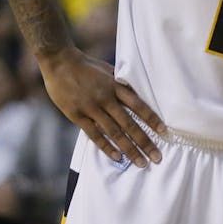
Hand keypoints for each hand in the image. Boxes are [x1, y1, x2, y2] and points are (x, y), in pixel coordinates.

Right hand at [39, 48, 164, 166]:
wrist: (59, 61)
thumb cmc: (85, 65)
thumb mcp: (108, 70)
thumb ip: (121, 84)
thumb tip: (137, 93)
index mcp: (115, 86)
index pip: (138, 105)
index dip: (151, 119)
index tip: (163, 131)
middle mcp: (106, 98)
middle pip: (129, 124)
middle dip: (145, 142)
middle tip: (157, 157)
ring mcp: (91, 108)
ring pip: (114, 132)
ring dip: (129, 149)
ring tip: (141, 162)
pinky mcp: (77, 115)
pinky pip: (94, 135)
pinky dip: (107, 147)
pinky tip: (118, 157)